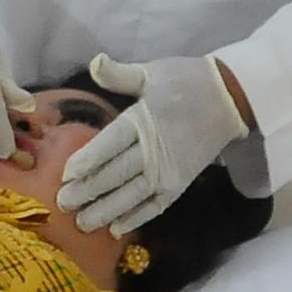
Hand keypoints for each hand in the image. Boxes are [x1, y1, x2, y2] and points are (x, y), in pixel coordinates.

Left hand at [57, 52, 247, 233]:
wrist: (230, 99)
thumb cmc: (186, 81)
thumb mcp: (152, 72)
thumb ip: (120, 74)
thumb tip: (95, 62)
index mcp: (143, 120)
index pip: (108, 145)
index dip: (85, 162)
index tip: (64, 175)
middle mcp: (154, 150)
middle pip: (115, 175)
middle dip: (87, 192)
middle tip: (62, 205)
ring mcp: (169, 170)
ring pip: (131, 196)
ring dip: (106, 211)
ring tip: (82, 223)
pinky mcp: (180, 183)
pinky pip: (155, 206)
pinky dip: (136, 218)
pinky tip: (117, 229)